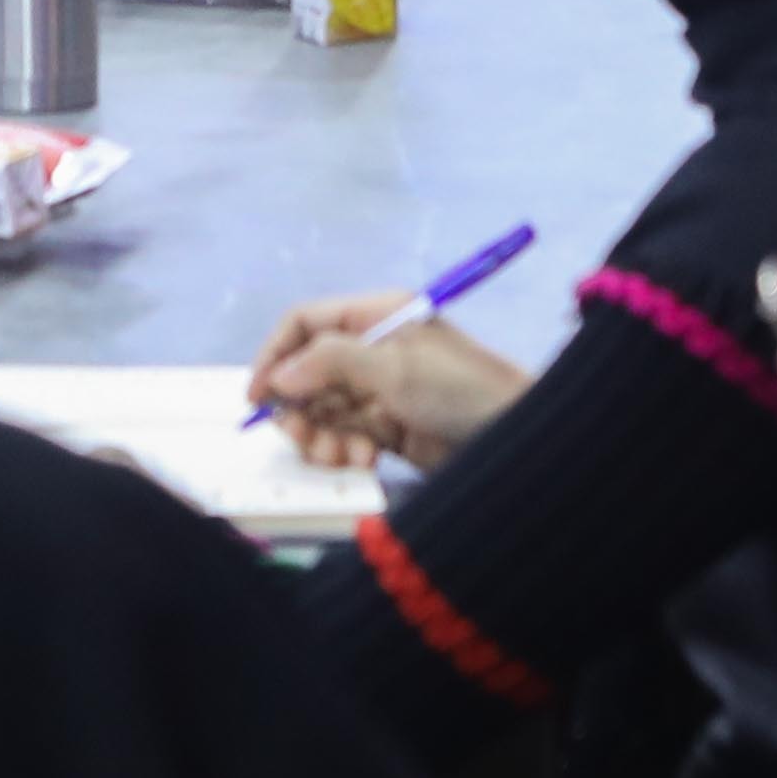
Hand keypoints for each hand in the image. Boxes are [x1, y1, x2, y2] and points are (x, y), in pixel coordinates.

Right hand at [242, 293, 531, 474]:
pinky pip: (346, 436)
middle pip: (307, 374)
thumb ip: (330, 364)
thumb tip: (279, 375)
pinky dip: (346, 450)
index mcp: (374, 317)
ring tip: (344, 455)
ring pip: (323, 411)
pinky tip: (365, 460)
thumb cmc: (460, 388)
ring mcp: (379, 391)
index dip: (275, 355)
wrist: (518, 436)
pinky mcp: (388, 429)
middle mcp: (371, 350)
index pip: (306, 324)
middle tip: (303, 437)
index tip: (258, 395)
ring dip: (323, 436)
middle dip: (301, 408)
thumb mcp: (394, 367)